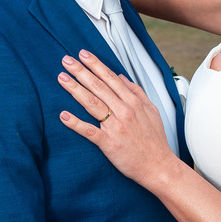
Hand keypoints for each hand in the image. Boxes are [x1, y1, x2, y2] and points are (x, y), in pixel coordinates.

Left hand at [58, 50, 175, 187]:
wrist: (159, 167)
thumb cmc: (155, 141)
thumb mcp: (152, 111)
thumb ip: (137, 92)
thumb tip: (121, 77)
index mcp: (133, 102)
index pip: (110, 78)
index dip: (95, 65)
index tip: (83, 54)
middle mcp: (124, 111)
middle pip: (98, 87)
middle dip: (81, 71)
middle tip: (66, 60)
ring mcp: (116, 127)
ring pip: (92, 103)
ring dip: (75, 89)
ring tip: (62, 78)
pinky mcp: (109, 144)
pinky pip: (89, 131)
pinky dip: (75, 123)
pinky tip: (63, 115)